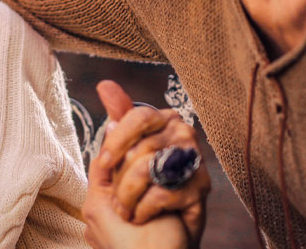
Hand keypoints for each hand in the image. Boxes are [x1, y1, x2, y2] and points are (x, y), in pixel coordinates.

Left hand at [91, 80, 209, 246]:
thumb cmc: (125, 220)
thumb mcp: (109, 172)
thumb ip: (112, 132)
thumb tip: (107, 86)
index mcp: (158, 130)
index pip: (140, 115)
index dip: (118, 139)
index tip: (105, 163)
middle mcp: (180, 140)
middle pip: (143, 143)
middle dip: (120, 180)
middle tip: (118, 202)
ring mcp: (193, 164)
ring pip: (150, 165)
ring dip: (129, 197)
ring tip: (129, 213)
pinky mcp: (200, 189)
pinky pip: (162, 189)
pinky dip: (144, 210)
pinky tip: (148, 218)